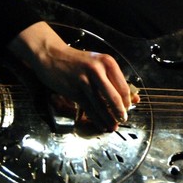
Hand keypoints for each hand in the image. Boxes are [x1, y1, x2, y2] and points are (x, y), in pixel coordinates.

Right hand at [9, 21, 138, 130]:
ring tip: (113, 126)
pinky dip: (97, 119)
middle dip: (120, 112)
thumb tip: (131, 97)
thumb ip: (113, 78)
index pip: (123, 86)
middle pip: (114, 97)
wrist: (52, 55)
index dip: (127, 101)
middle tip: (123, 119)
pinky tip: (101, 124)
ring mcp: (85, 81)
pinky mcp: (74, 90)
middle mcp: (98, 70)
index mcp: (107, 62)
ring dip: (109, 119)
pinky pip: (89, 108)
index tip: (128, 109)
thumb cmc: (77, 61)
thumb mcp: (97, 63)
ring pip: (101, 105)